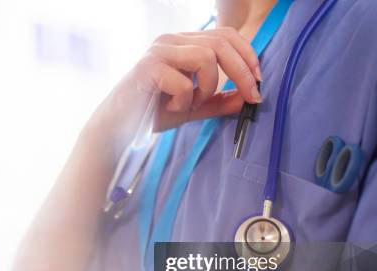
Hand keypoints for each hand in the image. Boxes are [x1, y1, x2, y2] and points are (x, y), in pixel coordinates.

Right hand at [88, 27, 261, 139]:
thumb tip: (248, 97)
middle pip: (221, 43)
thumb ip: (218, 101)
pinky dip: (185, 100)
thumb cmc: (152, 113)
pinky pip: (184, 81)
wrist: (117, 129)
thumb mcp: (193, 107)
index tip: (258, 83)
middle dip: (242, 72)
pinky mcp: (147, 68)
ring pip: (206, 58)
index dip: (248, 56)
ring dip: (207, 88)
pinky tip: (172, 108)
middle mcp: (170, 40)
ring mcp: (158, 51)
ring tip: (190, 104)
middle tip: (251, 97)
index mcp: (182, 43)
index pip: (225, 35)